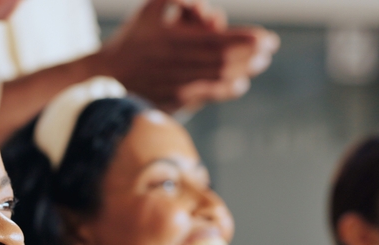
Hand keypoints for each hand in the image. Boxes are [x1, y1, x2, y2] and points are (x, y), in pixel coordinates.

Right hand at [98, 0, 278, 111]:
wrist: (110, 74)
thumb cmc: (134, 37)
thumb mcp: (153, 6)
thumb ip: (183, 0)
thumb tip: (211, 14)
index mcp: (175, 38)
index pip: (222, 40)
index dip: (248, 40)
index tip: (267, 38)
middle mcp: (180, 63)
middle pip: (226, 60)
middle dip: (252, 54)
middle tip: (269, 50)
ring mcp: (179, 84)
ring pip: (221, 79)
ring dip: (244, 70)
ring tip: (259, 63)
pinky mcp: (177, 101)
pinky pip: (210, 96)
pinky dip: (228, 90)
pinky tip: (240, 84)